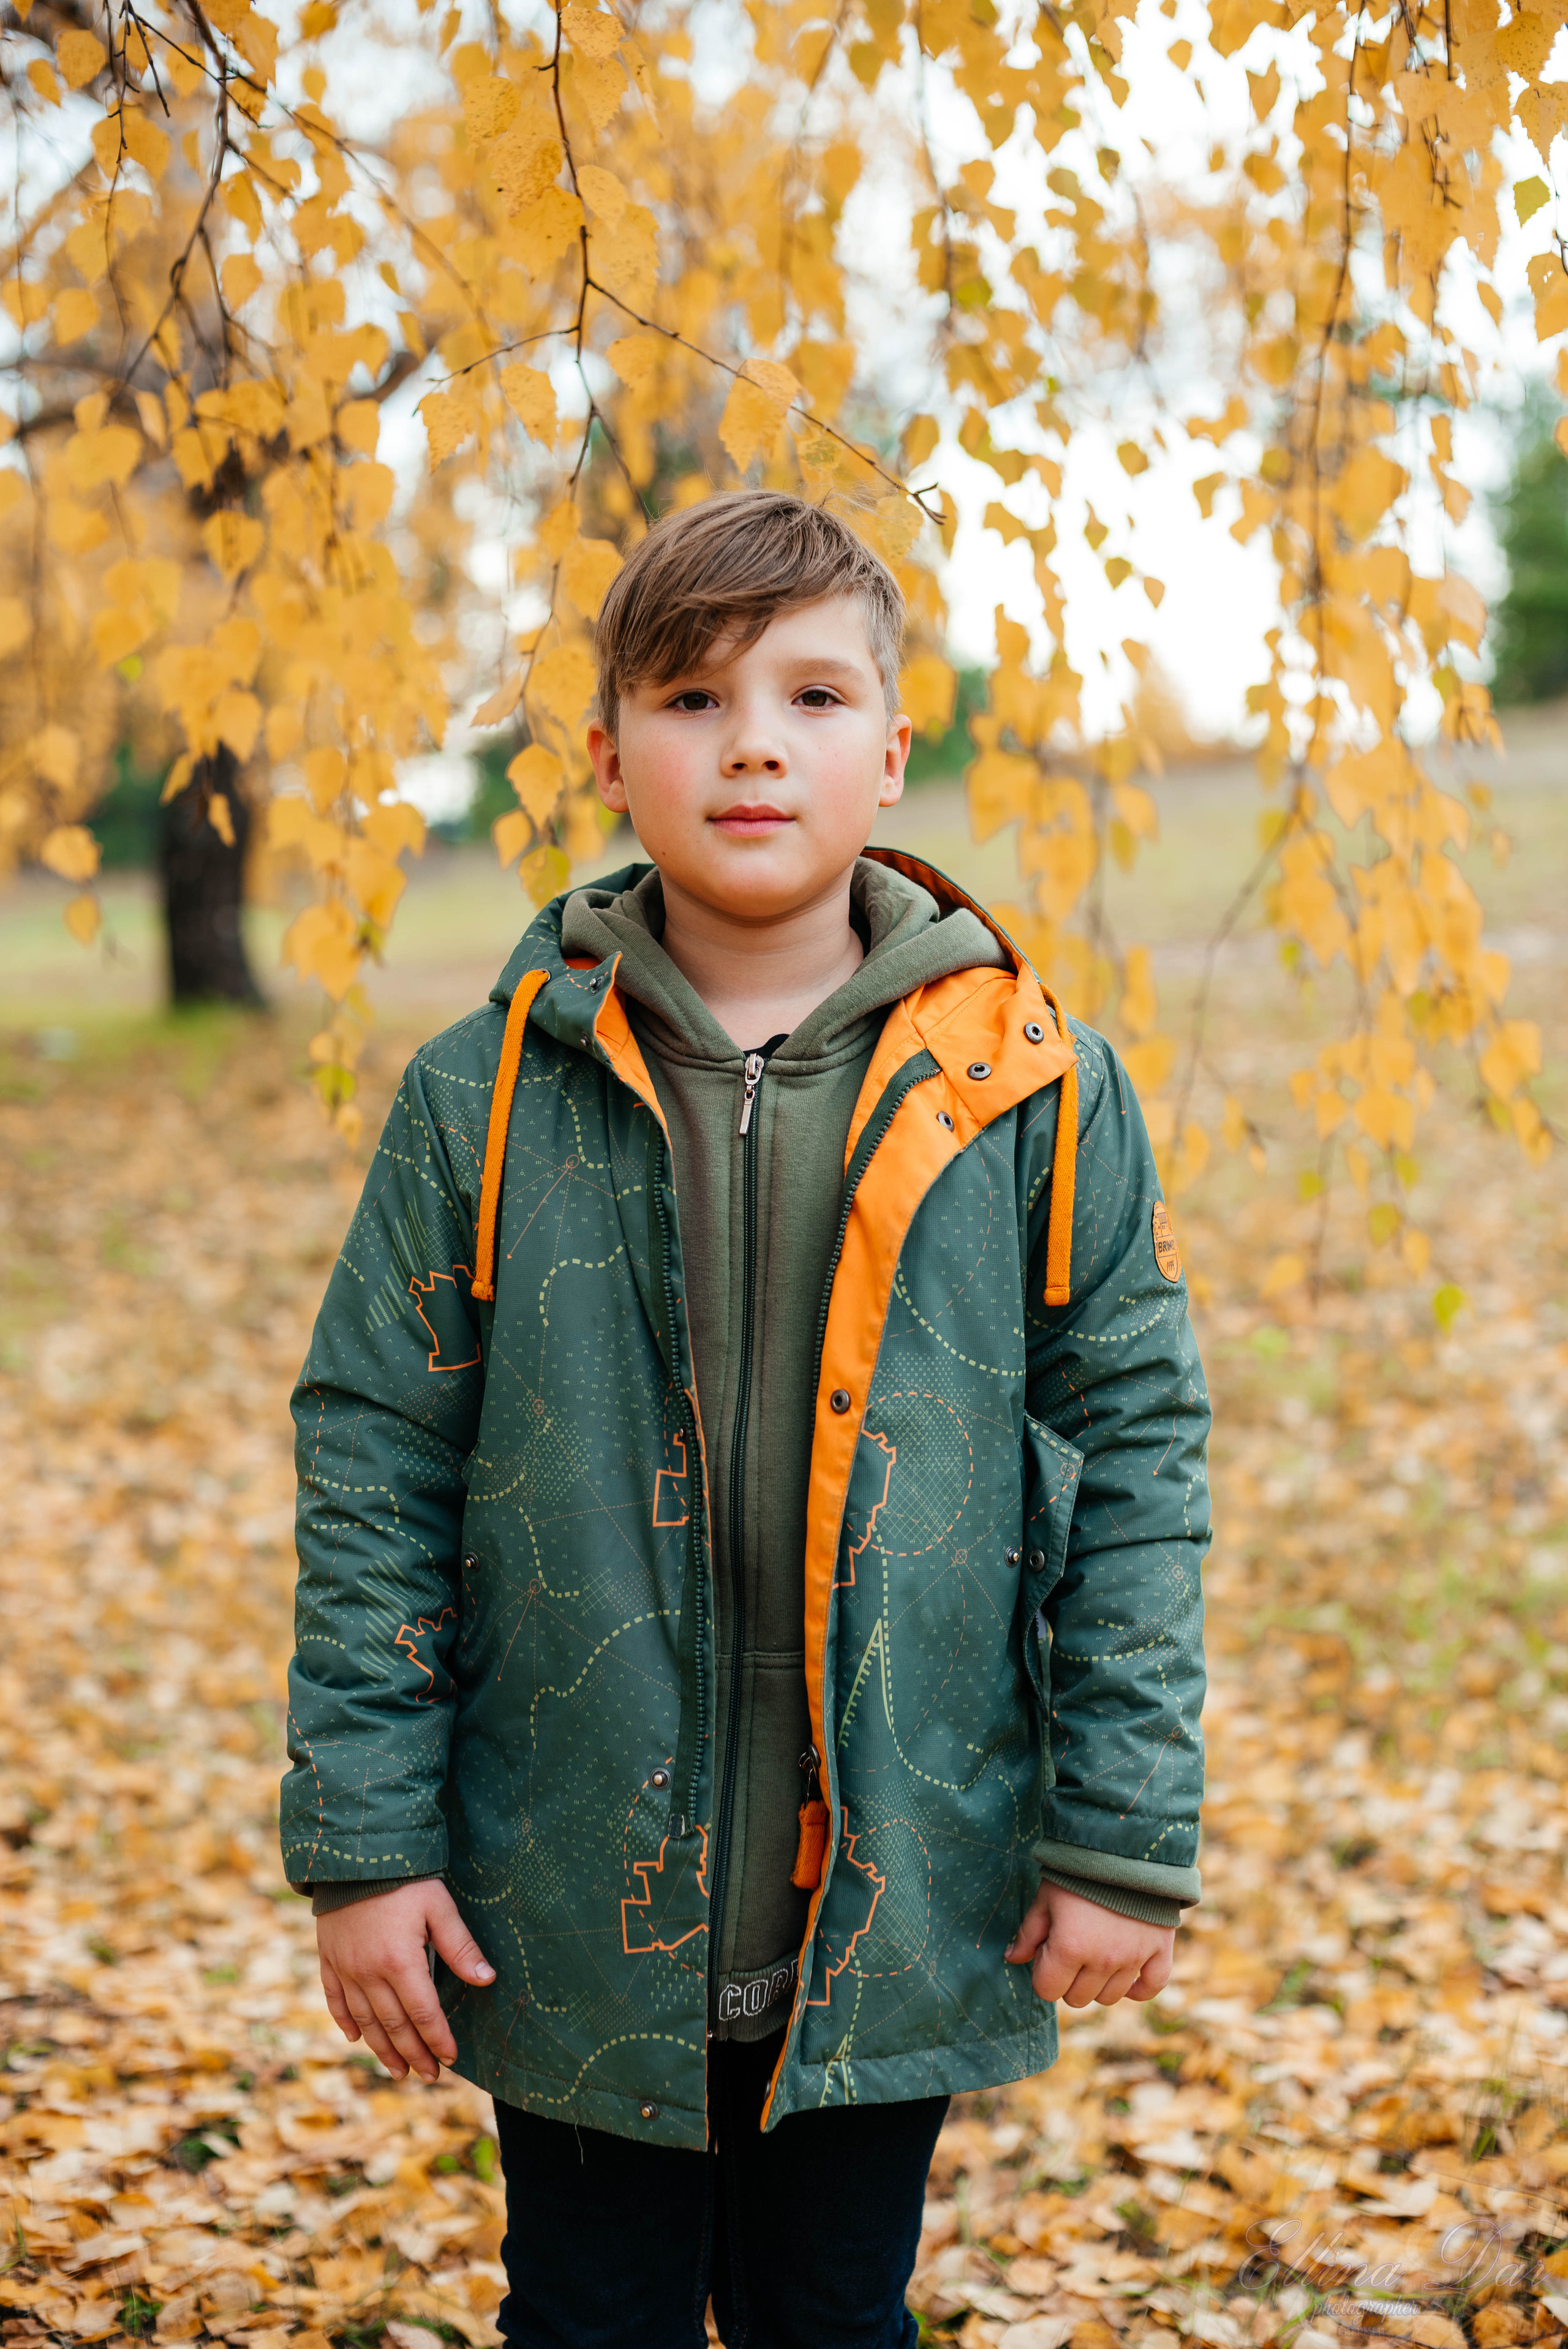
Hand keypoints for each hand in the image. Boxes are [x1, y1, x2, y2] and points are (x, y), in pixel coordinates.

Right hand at [317, 1880, 493, 2082]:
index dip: (438, 2039)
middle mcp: (369, 1973)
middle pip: (395, 2025)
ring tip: (399, 2072)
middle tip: (430, 2075)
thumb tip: (487, 1980)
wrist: (354, 1854)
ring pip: (365, 2021)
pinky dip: (345, 2023)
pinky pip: (335, 2000)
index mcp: (400, 1962)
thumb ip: (461, 1947)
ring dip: (383, 2049)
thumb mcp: (439, 1906)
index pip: (424, 2014)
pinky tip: (356, 2040)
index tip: (452, 2058)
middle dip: (414, 2054)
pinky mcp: (329, 1959)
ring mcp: (345, 1968)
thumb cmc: (405, 1879)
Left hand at [1006, 1880, 1173, 2008]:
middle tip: (1071, 1950)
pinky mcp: (1159, 1951)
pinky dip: (1138, 1988)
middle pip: (1077, 1998)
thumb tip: (1013, 1959)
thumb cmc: (1078, 1871)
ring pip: (1109, 1997)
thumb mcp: (1046, 1897)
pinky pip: (1151, 1987)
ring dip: (1098, 1983)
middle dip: (1068, 1979)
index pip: (1047, 1990)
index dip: (1043, 1972)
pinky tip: (1127, 1978)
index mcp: (1070, 1948)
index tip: (1048, 1951)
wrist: (1125, 1846)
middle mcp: (1103, 1960)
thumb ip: (1028, 1933)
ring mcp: (1133, 1958)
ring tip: (1096, 1953)